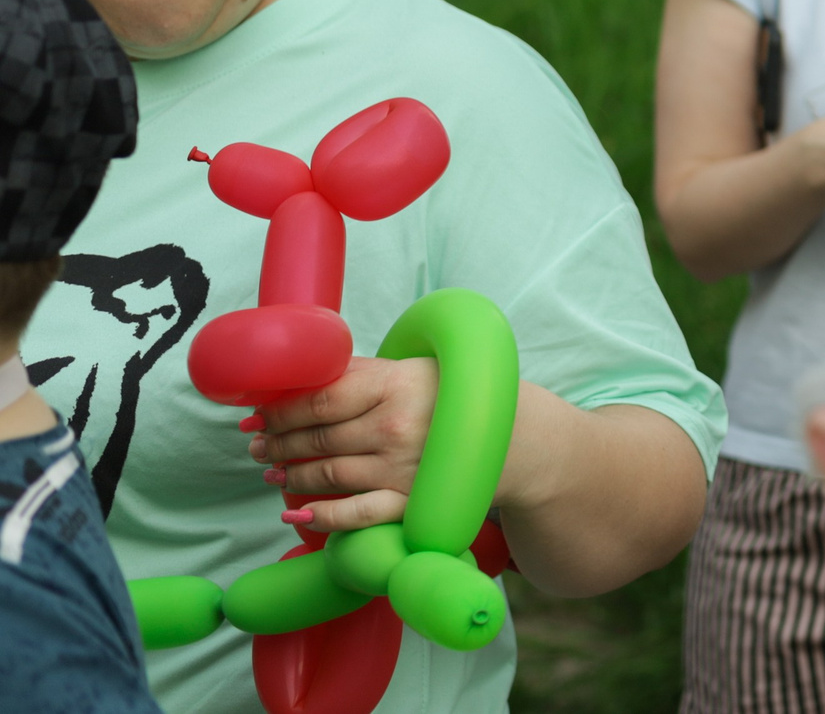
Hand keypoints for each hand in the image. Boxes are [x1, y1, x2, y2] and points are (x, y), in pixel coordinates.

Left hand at [247, 355, 437, 531]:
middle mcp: (397, 428)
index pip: (321, 401)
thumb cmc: (447, 397)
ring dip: (292, 476)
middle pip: (319, 439)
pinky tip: (297, 513)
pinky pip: (358, 514)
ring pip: (330, 475)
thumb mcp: (408, 370)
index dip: (281, 412)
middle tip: (258, 446)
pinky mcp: (410, 502)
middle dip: (278, 444)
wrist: (506, 436)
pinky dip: (323, 516)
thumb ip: (355, 372)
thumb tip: (296, 380)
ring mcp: (403, 469)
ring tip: (272, 472)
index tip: (258, 417)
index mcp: (395, 386)